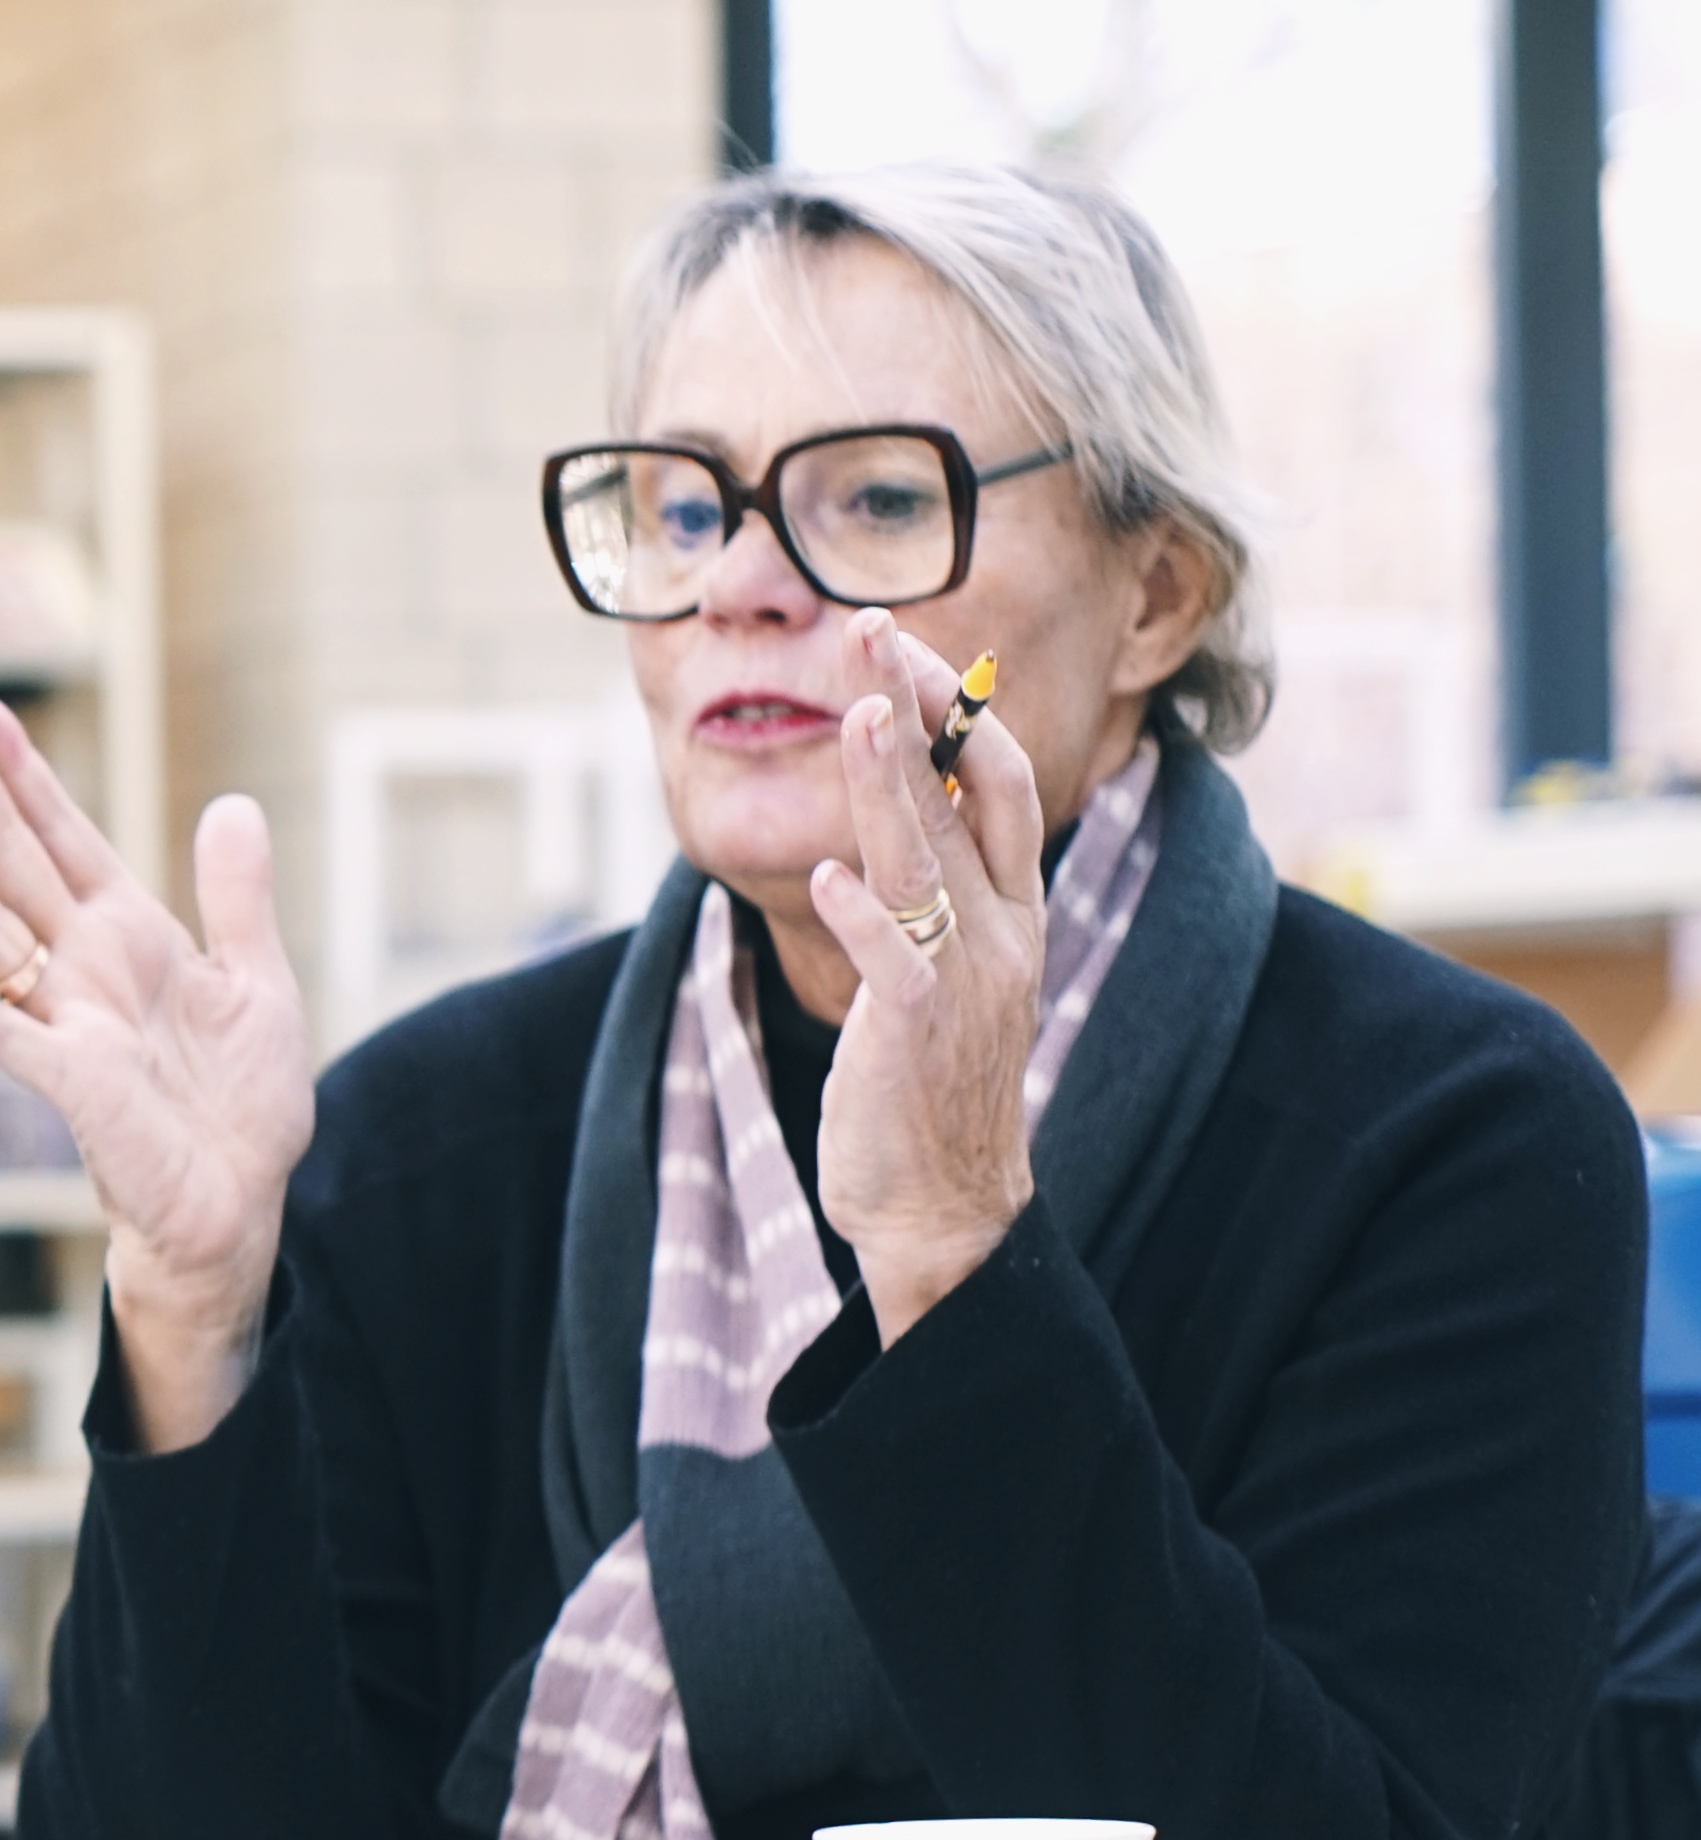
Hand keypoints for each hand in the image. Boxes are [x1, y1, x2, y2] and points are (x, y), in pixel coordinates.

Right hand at [0, 685, 313, 1450]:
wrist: (241, 1202)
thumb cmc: (240, 1105)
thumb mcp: (260, 981)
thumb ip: (238, 897)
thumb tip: (230, 803)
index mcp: (123, 933)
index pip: (58, 832)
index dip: (17, 768)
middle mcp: (79, 965)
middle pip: (6, 855)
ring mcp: (66, 1020)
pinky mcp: (71, 1082)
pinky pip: (6, 1033)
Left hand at [804, 610, 1043, 1337]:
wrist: (946, 1207)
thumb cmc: (933, 1083)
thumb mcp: (946, 968)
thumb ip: (934, 892)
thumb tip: (897, 809)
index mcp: (1011, 912)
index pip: (998, 783)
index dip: (957, 710)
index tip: (906, 647)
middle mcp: (1001, 933)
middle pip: (975, 795)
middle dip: (930, 710)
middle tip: (877, 633)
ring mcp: (966, 981)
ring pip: (928, 861)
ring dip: (894, 783)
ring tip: (863, 709)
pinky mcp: (917, 1033)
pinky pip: (896, 962)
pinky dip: (864, 917)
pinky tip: (828, 874)